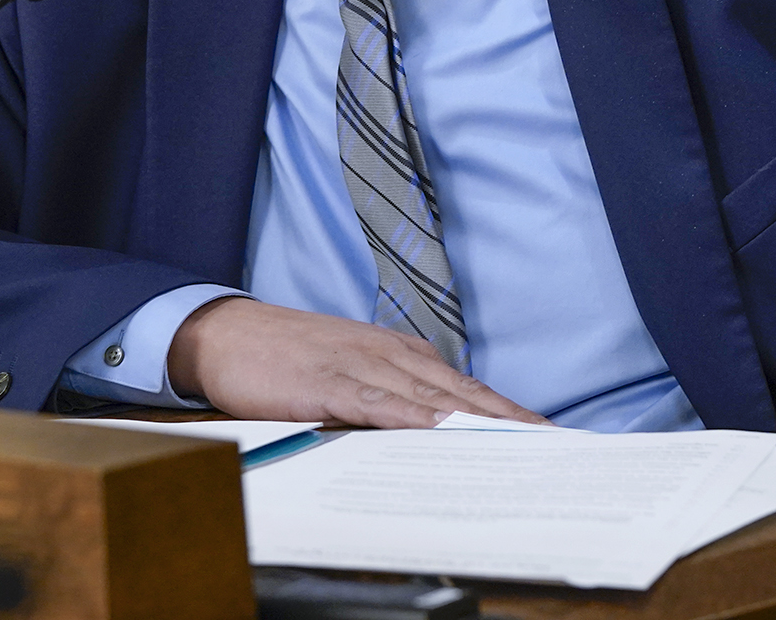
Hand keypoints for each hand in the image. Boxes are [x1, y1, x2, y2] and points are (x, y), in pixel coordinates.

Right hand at [166, 298, 549, 428]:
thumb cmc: (286, 356)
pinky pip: (376, 403)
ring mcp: (358, 366)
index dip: (505, 411)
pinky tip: (436, 431)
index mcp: (395, 352)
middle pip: (459, 391)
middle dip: (507, 418)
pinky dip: (410, 417)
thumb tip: (431, 429)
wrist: (225, 333)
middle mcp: (386, 354)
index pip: (463, 386)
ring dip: (472, 420)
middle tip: (551, 441)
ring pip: (428, 396)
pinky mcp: (327, 382)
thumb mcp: (346, 370)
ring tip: (513, 441)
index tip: (544, 432)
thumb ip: (387, 394)